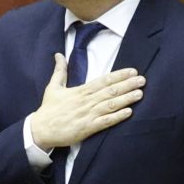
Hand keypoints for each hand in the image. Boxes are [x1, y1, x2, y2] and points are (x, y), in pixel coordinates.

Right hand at [26, 55, 143, 151]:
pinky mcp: (87, 128)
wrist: (40, 129)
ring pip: (110, 105)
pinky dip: (117, 117)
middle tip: (142, 80)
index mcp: (80, 91)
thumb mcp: (53, 87)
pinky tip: (129, 112)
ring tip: (140, 93)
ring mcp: (88, 115)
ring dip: (126, 99)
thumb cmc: (48, 109)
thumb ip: (60, 70)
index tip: (132, 71)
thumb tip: (58, 54)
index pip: (103, 80)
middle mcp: (86, 101)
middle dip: (128, 85)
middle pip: (110, 91)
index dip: (119, 75)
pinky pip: (105, 121)